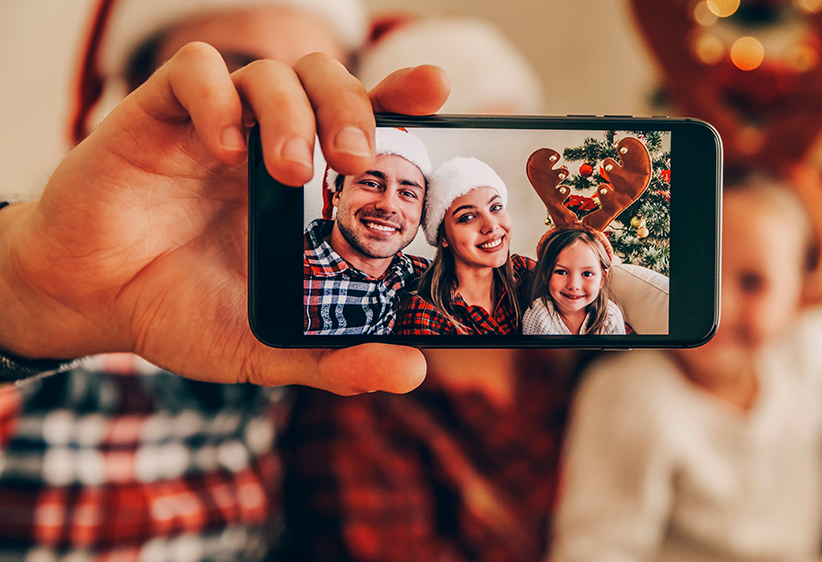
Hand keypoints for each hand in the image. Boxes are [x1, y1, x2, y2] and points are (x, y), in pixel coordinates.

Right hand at [0, 43, 448, 394]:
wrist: (91, 304)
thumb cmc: (184, 312)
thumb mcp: (267, 347)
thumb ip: (336, 358)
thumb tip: (412, 371)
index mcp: (307, 187)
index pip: (366, 123)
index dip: (402, 97)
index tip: (436, 91)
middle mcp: (268, 144)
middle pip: (328, 84)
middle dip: (352, 107)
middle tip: (355, 158)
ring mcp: (216, 126)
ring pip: (270, 73)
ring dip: (290, 113)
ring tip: (288, 170)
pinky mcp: (157, 116)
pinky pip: (193, 73)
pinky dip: (216, 99)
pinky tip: (224, 149)